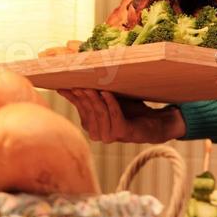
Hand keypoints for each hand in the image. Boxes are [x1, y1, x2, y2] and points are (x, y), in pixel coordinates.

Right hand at [57, 89, 184, 143]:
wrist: (153, 122)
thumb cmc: (128, 110)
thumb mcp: (105, 99)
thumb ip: (88, 95)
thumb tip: (63, 85)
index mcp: (90, 125)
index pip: (79, 107)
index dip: (72, 95)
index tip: (65, 83)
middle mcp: (97, 133)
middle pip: (88, 110)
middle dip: (83, 96)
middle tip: (79, 81)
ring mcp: (109, 135)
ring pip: (99, 114)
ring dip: (96, 99)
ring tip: (93, 86)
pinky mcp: (123, 133)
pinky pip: (114, 116)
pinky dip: (111, 103)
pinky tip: (108, 93)